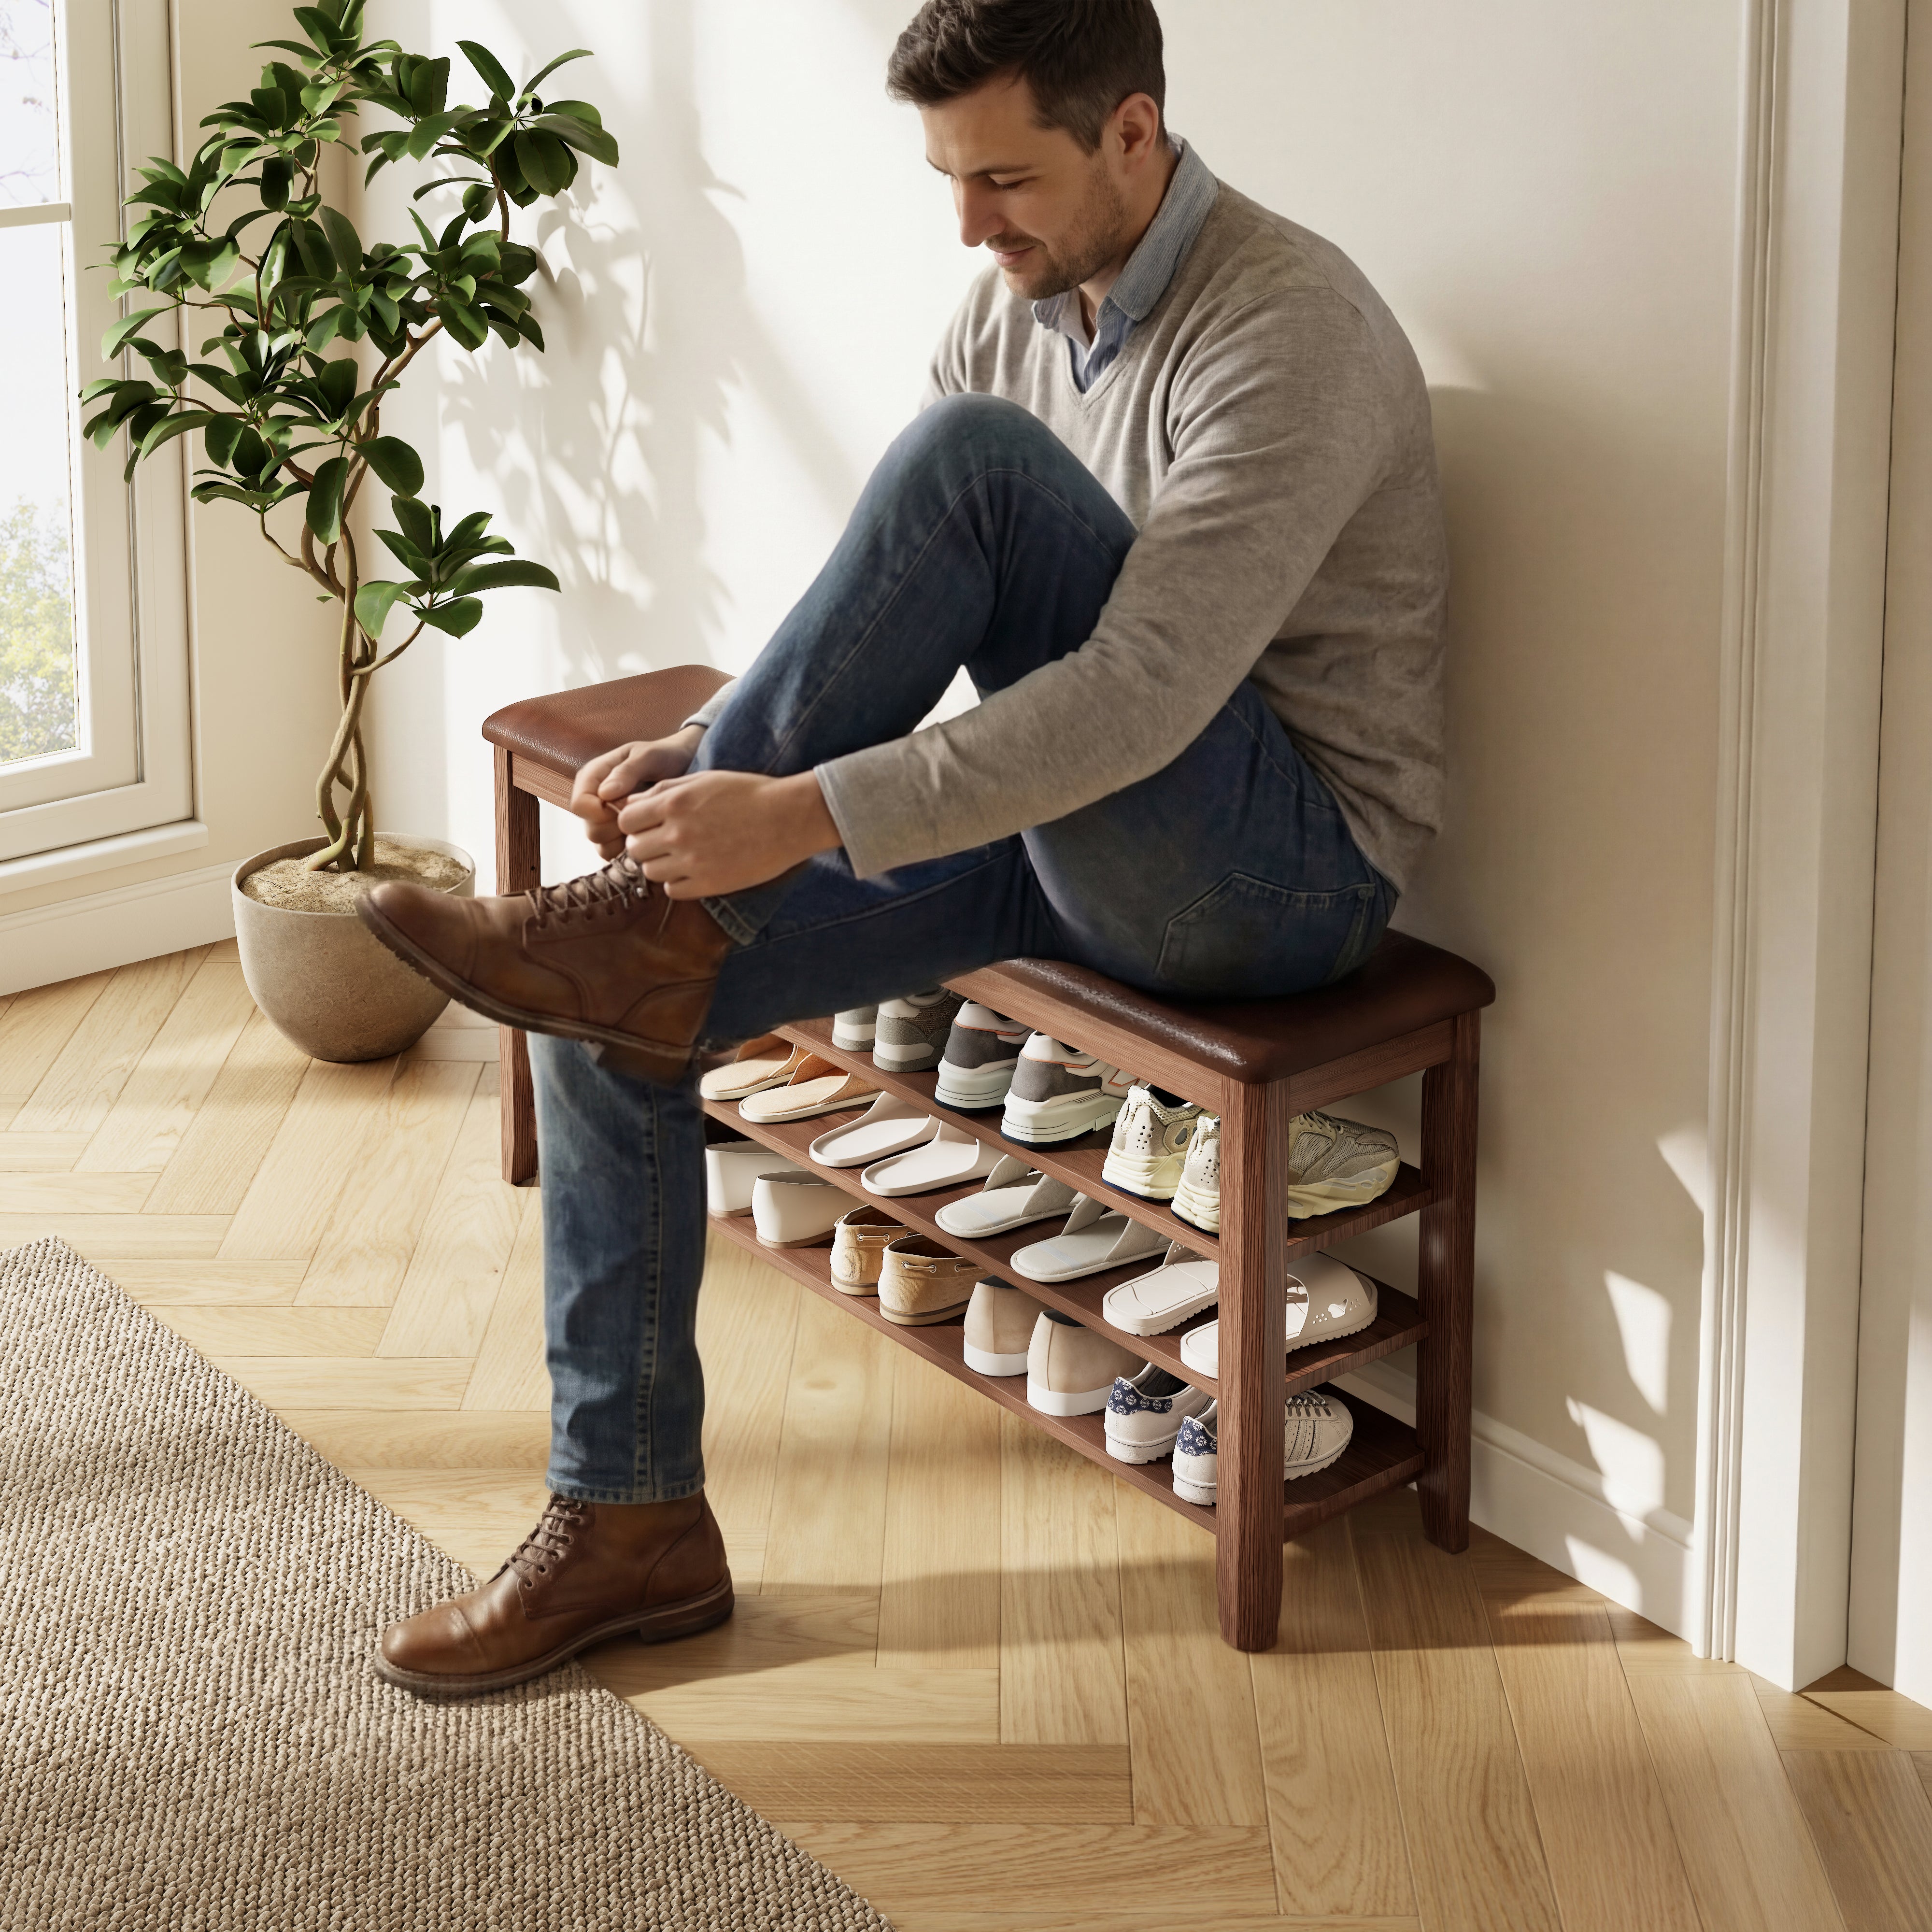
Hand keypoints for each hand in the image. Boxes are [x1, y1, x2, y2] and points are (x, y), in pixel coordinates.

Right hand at [569, 725, 706, 859]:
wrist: (683, 766)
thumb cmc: (665, 756)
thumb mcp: (649, 756)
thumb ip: (627, 772)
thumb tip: (604, 793)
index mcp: (592, 777)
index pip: (579, 806)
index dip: (600, 813)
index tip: (625, 808)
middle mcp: (593, 800)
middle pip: (591, 830)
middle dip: (617, 828)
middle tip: (642, 816)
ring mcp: (604, 820)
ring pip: (601, 845)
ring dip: (625, 841)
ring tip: (647, 824)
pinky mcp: (616, 834)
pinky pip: (614, 852)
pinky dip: (630, 849)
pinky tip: (648, 834)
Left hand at [617, 768, 840, 898]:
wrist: (789, 818)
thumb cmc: (748, 793)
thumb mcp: (703, 780)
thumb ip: (663, 790)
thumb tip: (630, 805)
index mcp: (674, 803)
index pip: (626, 820)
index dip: (635, 822)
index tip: (649, 823)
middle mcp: (678, 832)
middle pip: (634, 848)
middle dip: (645, 844)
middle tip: (666, 841)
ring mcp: (693, 861)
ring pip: (651, 871)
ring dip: (661, 864)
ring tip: (683, 855)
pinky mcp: (709, 883)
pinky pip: (673, 890)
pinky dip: (679, 882)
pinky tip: (696, 870)